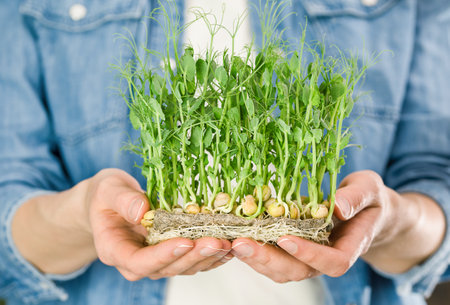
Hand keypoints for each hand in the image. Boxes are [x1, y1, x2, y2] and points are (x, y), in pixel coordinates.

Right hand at [85, 168, 231, 279]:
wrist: (110, 202)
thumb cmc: (106, 195)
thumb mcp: (108, 190)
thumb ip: (123, 200)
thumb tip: (141, 211)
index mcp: (115, 250)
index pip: (139, 262)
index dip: (163, 255)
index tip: (185, 242)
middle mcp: (136, 262)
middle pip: (167, 268)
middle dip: (193, 256)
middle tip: (217, 241)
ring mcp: (155, 260)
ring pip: (183, 267)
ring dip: (207, 257)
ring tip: (228, 243)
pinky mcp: (171, 254)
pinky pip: (192, 259)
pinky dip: (211, 255)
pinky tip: (228, 246)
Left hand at [230, 170, 444, 281]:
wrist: (367, 210)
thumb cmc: (370, 198)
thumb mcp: (369, 188)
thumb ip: (356, 198)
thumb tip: (337, 207)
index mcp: (350, 247)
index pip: (332, 261)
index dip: (310, 254)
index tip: (286, 239)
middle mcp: (326, 257)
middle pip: (298, 271)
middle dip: (268, 260)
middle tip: (241, 243)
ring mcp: (308, 256)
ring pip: (281, 269)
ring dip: (256, 259)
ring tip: (232, 242)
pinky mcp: (294, 249)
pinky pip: (274, 257)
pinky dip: (255, 251)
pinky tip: (235, 238)